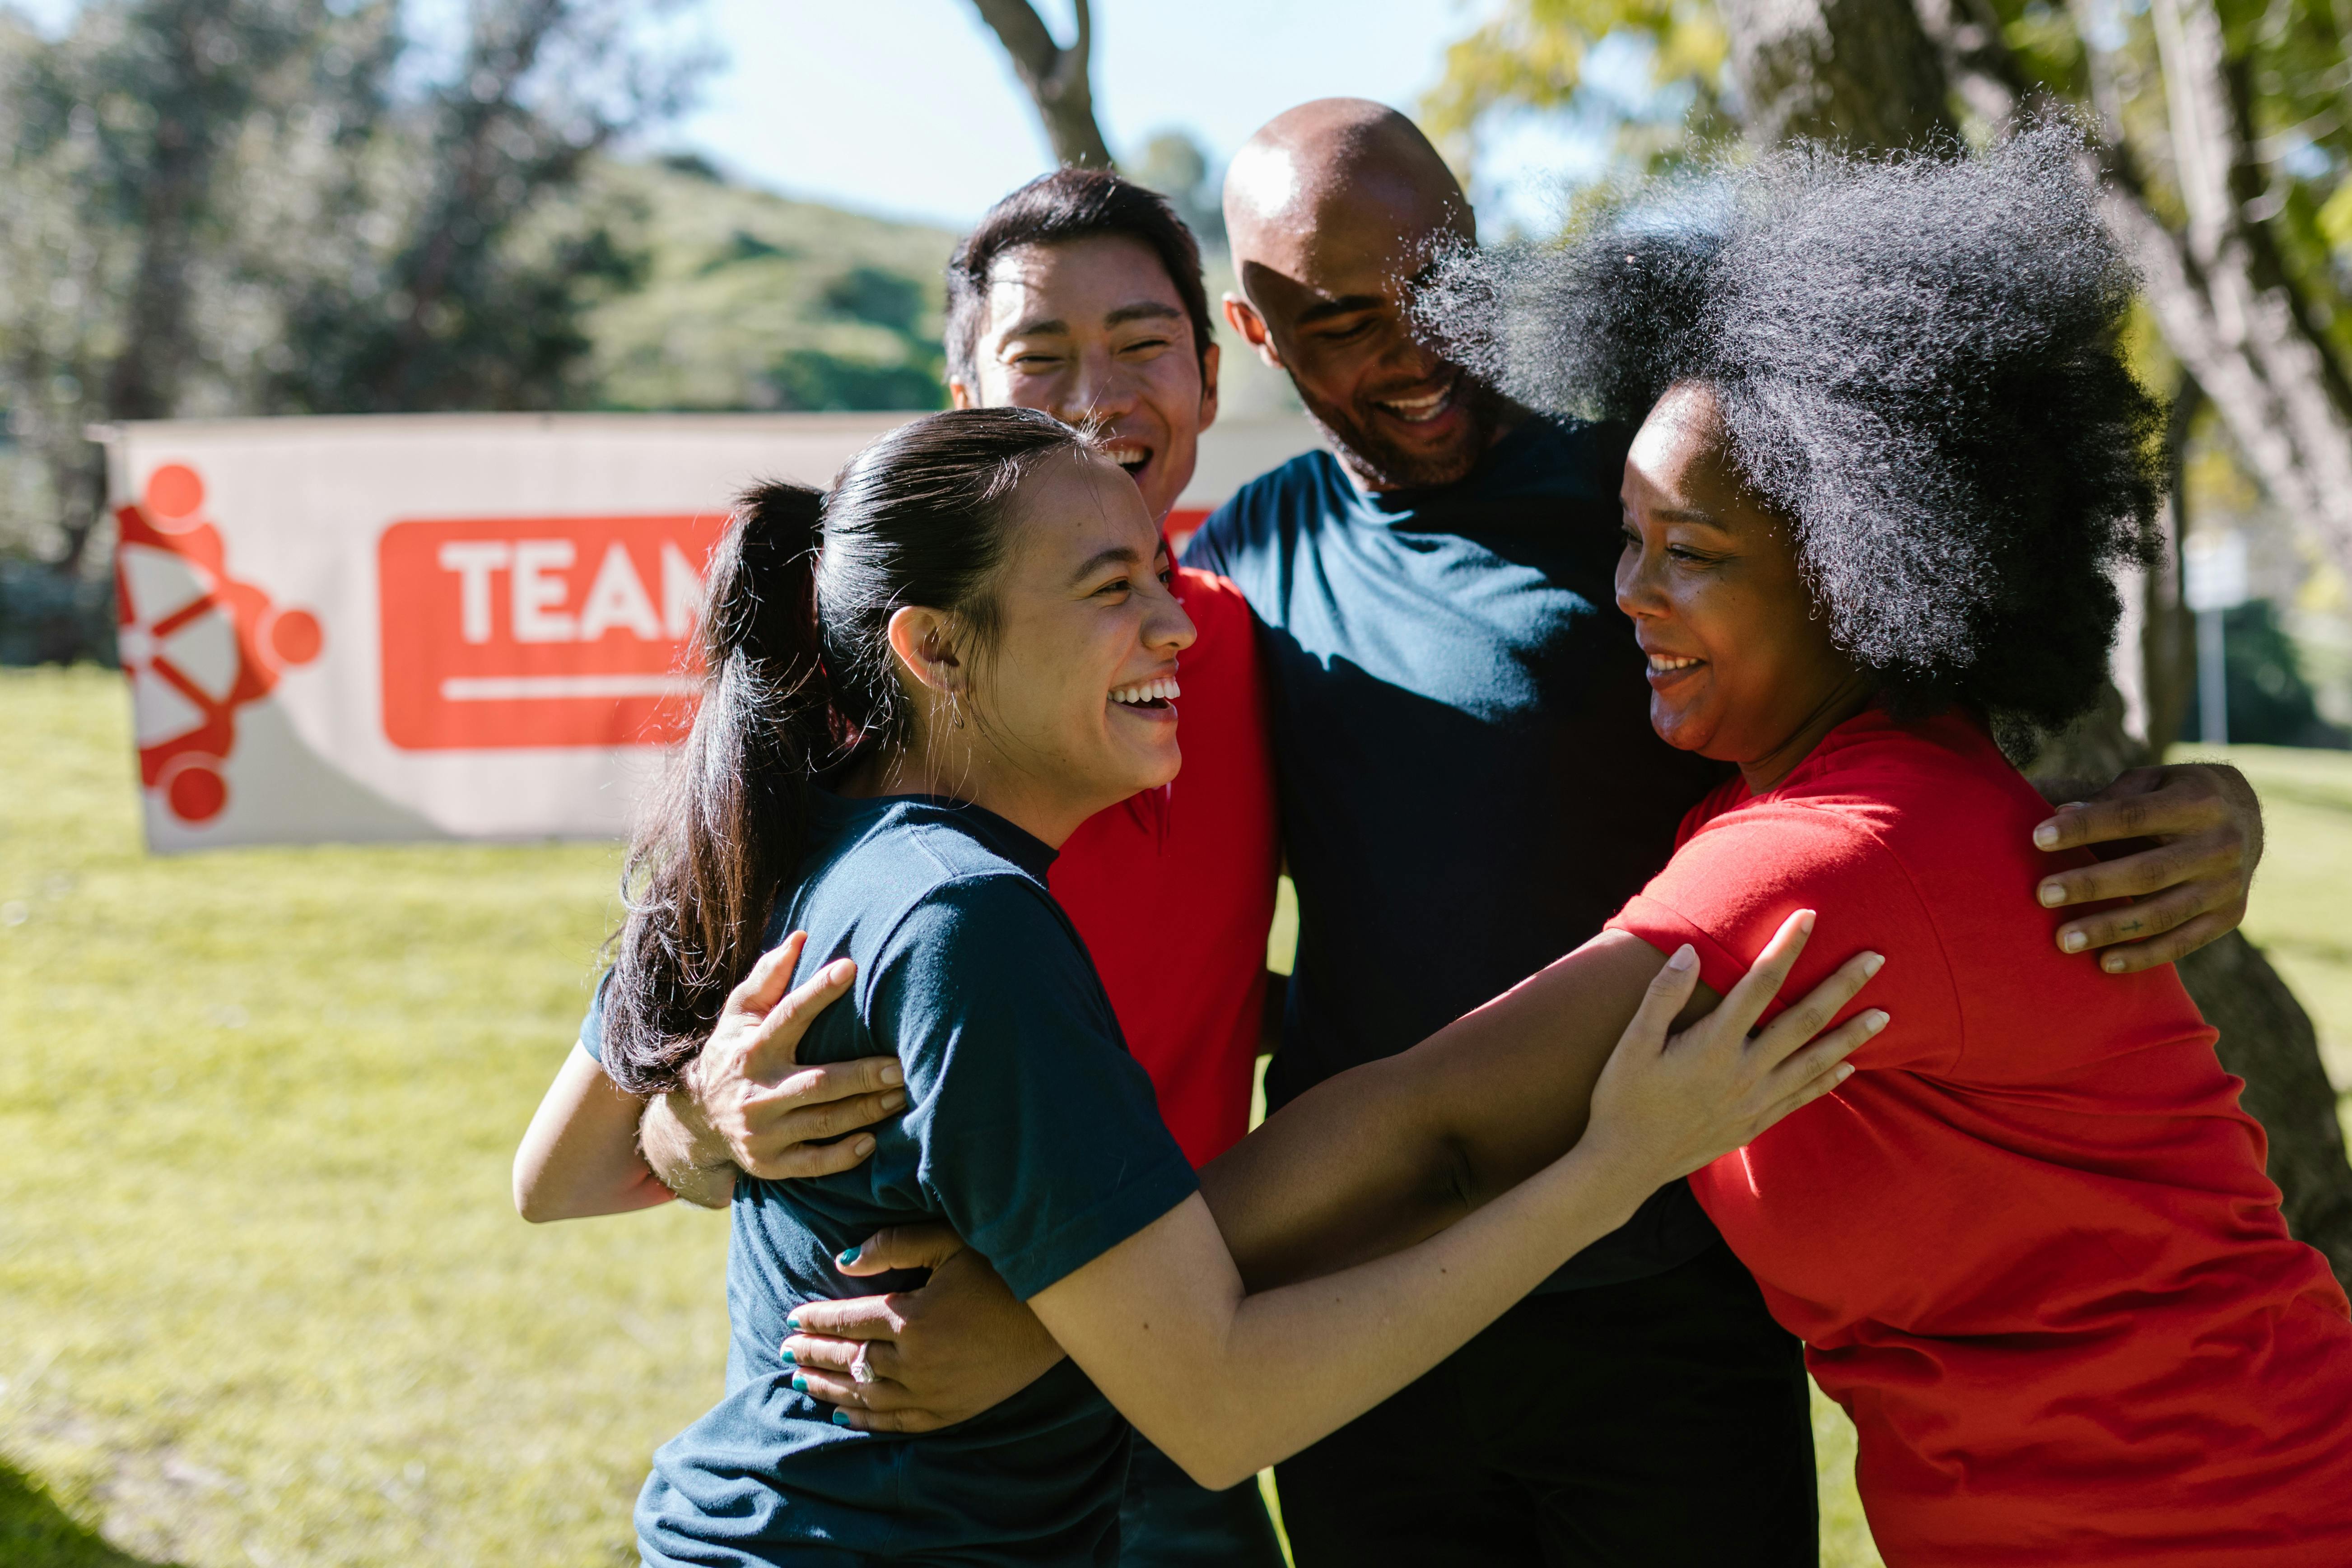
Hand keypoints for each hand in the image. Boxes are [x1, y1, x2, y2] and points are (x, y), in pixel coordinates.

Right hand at [676, 931, 900, 1180]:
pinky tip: (872, 1141)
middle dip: (863, 1075)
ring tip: (902, 1095)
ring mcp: (762, 1132)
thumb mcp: (739, 1014)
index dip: (818, 992)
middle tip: (901, 1066)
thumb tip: (801, 937)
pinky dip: (843, 1155)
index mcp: (751, 1048)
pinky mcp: (770, 1164)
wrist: (697, 1119)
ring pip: (824, 1122)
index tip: (851, 968)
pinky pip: (813, 1163)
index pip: (787, 1015)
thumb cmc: (733, 1052)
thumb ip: (768, 976)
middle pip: (819, 1082)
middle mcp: (756, 1091)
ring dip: (867, 1110)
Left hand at [779, 1223, 1064, 1433]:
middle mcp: (914, 1362)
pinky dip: (865, 1420)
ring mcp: (932, 1393)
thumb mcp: (949, 1243)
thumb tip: (843, 1261)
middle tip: (786, 1349)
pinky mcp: (950, 1412)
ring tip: (801, 1378)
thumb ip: (893, 1245)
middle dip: (814, 1352)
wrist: (1057, 1316)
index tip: (792, 1318)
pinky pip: (896, 1422)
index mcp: (911, 1318)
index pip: (847, 1320)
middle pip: (849, 1359)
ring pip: (865, 1395)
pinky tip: (843, 1415)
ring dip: (829, 1387)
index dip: (815, 1319)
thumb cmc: (1003, 1268)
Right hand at [1585, 912, 1885, 1188]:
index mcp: (1714, 1044)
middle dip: (1844, 985)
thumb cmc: (1622, 1098)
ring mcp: (1755, 1100)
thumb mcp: (1632, 1043)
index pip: (1760, 984)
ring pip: (1817, 1060)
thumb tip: (1691, 951)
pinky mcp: (1755, 1123)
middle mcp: (1744, 1071)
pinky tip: (1850, 1066)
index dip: (1787, 947)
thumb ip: (1663, 995)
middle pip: (1806, 1019)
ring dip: (1853, 1035)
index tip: (1810, 916)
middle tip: (1877, 958)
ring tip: (1885, 1014)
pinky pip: (1803, 1097)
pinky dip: (1829, 1079)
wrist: (1624, 1164)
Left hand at [2032, 763, 2260, 972]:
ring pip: (2163, 914)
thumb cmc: (2175, 795)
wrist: (2247, 815)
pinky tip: (2105, 963)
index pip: (2132, 816)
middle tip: (2043, 895)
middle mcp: (2221, 844)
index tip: (2037, 838)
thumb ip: (2109, 800)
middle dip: (2092, 885)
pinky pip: (2184, 942)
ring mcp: (2228, 884)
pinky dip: (2144, 956)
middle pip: (2148, 871)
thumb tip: (2060, 813)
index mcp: (2198, 802)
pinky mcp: (2230, 915)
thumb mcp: (2150, 782)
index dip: (2084, 827)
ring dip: (2111, 929)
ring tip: (2064, 940)